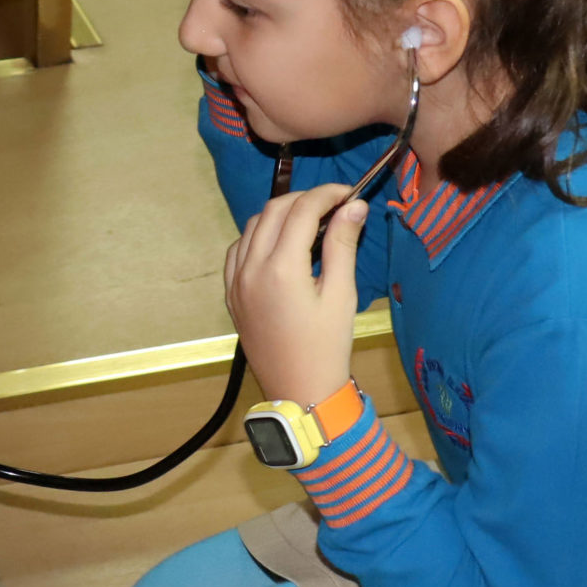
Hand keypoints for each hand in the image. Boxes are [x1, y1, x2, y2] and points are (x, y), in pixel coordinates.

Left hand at [226, 184, 368, 405]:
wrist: (299, 392)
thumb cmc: (326, 347)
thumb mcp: (341, 294)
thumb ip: (343, 245)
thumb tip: (354, 206)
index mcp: (281, 268)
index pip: (302, 209)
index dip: (328, 194)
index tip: (350, 194)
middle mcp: (251, 269)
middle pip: (274, 210)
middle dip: (305, 199)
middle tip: (334, 206)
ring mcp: (236, 281)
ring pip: (252, 226)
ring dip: (280, 215)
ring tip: (310, 223)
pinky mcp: (231, 294)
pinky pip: (238, 250)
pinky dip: (258, 236)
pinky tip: (280, 245)